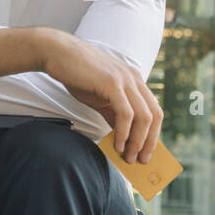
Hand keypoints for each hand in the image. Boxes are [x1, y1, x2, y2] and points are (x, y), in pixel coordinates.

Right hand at [41, 32, 162, 163]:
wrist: (58, 54)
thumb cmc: (78, 75)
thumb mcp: (100, 98)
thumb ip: (113, 114)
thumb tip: (122, 137)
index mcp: (135, 81)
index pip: (154, 110)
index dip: (153, 133)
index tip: (146, 152)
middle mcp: (135, 79)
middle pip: (155, 115)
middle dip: (150, 141)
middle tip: (141, 160)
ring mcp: (125, 80)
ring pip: (144, 116)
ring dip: (138, 141)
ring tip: (128, 156)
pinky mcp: (112, 83)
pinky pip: (126, 114)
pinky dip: (125, 133)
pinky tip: (118, 144)